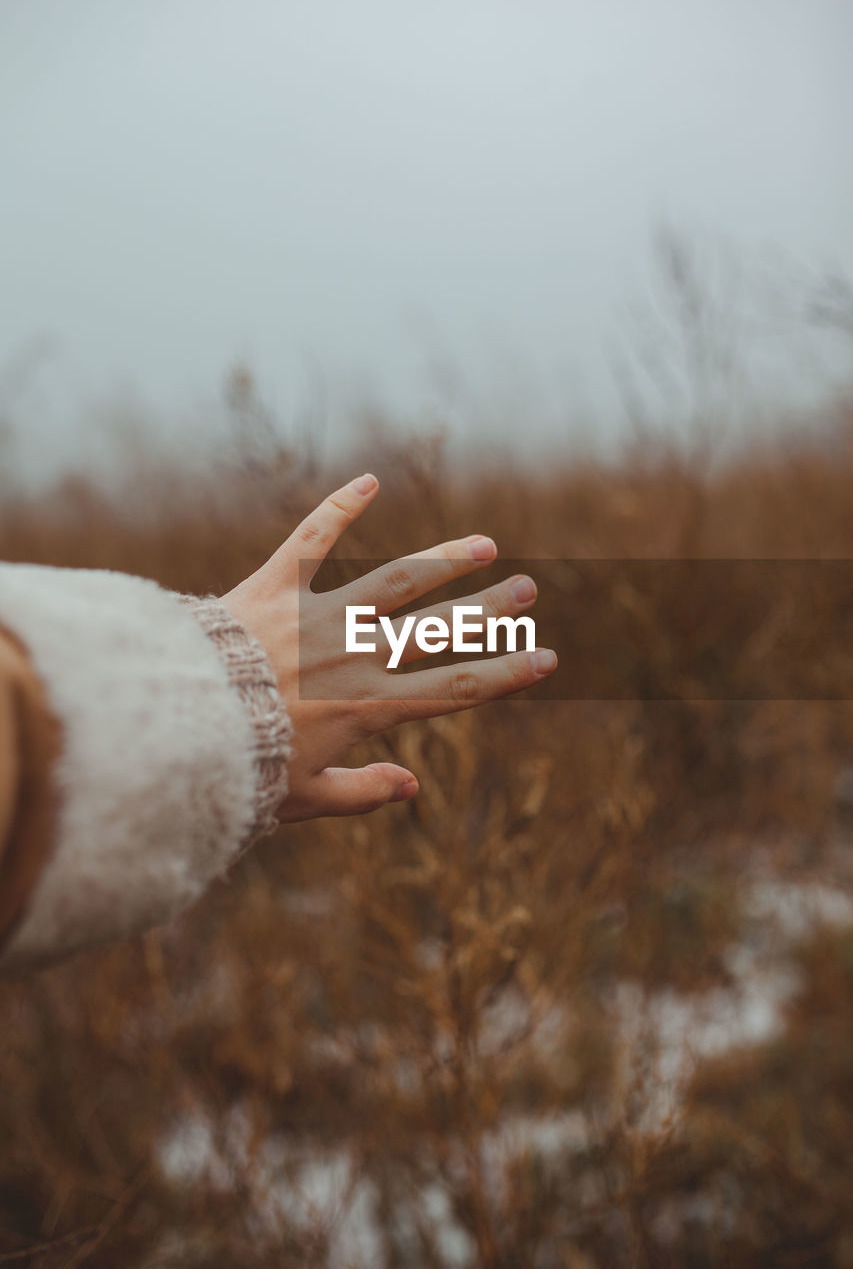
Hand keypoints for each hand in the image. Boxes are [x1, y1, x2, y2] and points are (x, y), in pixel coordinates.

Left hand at [221, 474, 556, 821]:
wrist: (178, 725)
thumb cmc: (240, 769)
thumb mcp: (304, 798)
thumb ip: (362, 792)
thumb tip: (411, 785)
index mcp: (368, 707)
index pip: (456, 688)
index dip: (506, 673)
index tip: (546, 658)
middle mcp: (354, 656)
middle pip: (438, 628)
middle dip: (490, 610)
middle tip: (528, 589)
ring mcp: (317, 617)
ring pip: (394, 581)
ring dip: (442, 561)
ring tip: (482, 544)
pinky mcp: (274, 587)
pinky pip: (310, 539)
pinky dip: (339, 507)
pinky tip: (370, 480)